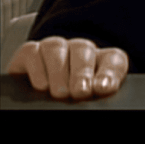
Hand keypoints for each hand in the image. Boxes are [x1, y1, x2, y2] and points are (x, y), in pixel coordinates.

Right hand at [7, 37, 127, 99]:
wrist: (38, 96)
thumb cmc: (74, 95)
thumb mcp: (91, 96)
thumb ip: (98, 93)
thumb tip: (99, 94)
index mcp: (103, 59)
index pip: (113, 59)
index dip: (109, 72)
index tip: (104, 88)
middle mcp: (80, 48)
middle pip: (84, 50)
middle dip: (82, 72)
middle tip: (80, 92)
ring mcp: (55, 47)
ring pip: (57, 48)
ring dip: (59, 72)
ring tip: (61, 93)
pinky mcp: (31, 51)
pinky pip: (33, 52)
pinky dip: (38, 69)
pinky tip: (42, 85)